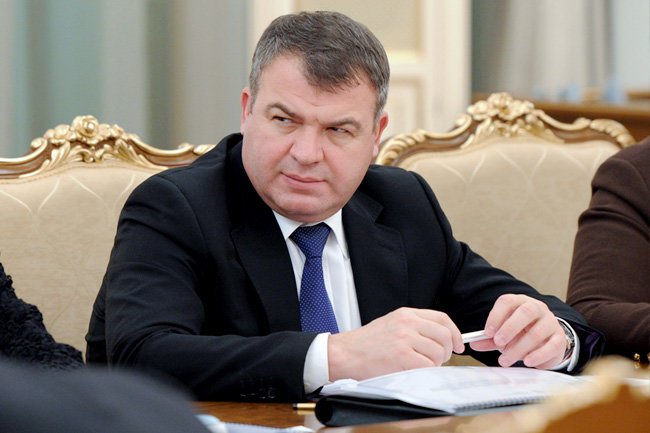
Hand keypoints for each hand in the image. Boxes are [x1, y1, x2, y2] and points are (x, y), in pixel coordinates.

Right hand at [327, 307, 464, 380]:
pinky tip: (413, 371)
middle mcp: (407, 323)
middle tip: (438, 360)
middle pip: (445, 335)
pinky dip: (426, 372)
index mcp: (406, 314)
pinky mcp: (402, 357)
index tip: (458, 344)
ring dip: (435, 364)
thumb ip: (413, 327)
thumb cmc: (365, 344)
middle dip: (447, 351)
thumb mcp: (391, 324)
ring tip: (420, 366)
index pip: (442, 318)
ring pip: (439, 352)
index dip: (455, 333)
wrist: (344, 354)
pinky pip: (428, 366)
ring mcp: (405, 339)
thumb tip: (438, 339)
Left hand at [469, 294, 566, 368]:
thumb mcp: (504, 335)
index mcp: (520, 302)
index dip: (496, 316)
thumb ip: (489, 339)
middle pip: (525, 312)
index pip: (507, 301)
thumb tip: (473, 344)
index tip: (487, 332)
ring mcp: (551, 322)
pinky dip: (537, 355)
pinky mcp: (560, 338)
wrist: (547, 342)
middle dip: (509, 328)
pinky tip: (526, 361)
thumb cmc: (522, 334)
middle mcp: (537, 308)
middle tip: (498, 343)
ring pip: (536, 332)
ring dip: (518, 348)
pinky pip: (550, 346)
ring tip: (505, 360)